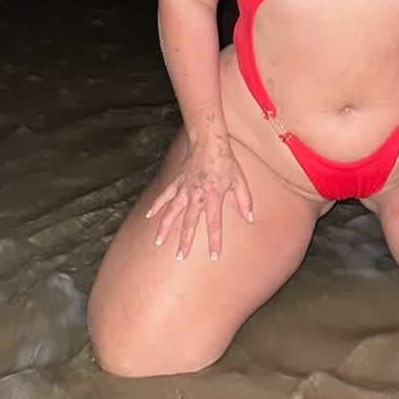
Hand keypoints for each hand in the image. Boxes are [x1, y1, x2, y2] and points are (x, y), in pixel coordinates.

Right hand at [145, 132, 254, 260]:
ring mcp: (183, 189)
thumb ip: (244, 200)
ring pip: (172, 212)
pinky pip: (164, 196)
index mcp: (213, 196)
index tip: (214, 256)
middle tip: (180, 257)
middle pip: (189, 222)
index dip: (215, 240)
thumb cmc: (225, 162)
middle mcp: (196, 195)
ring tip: (158, 242)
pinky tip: (149, 217)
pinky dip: (156, 206)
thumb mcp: (239, 180)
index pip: (214, 223)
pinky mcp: (176, 182)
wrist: (208, 142)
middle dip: (184, 241)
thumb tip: (250, 218)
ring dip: (164, 228)